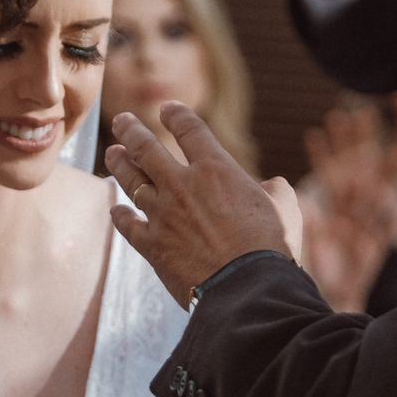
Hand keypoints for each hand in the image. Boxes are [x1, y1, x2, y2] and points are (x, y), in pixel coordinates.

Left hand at [105, 103, 300, 307]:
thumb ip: (274, 189)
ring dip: (119, 163)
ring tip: (112, 152)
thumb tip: (270, 184)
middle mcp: (182, 185)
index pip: (189, 129)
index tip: (167, 109)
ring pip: (131, 180)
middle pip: (146, 147)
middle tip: (122, 121)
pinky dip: (120, 215)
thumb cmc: (272, 247)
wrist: (247, 288)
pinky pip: (128, 224)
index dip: (175, 114)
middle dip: (131, 130)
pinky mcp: (152, 245)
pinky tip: (116, 209)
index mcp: (215, 168)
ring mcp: (162, 214)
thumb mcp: (285, 208)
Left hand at [300, 106, 396, 311]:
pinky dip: (389, 225)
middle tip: (363, 113)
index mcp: (328, 206)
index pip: (328, 170)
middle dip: (360, 143)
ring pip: (376, 194)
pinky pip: (383, 234)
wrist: (324, 301)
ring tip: (396, 151)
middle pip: (356, 170)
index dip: (328, 149)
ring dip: (386, 173)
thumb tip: (296, 195)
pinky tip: (396, 213)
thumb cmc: (310, 270)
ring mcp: (363, 228)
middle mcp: (347, 211)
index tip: (327, 124)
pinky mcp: (373, 250)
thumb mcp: (297, 239)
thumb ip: (299, 217)